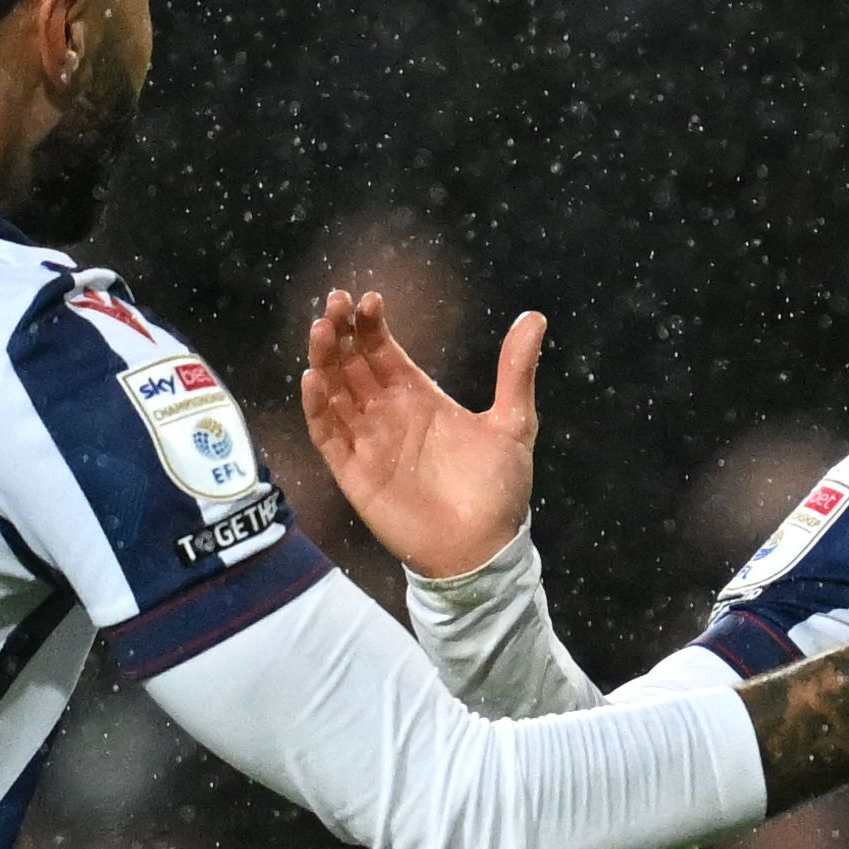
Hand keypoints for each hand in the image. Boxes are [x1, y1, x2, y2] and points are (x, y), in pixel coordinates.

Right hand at [296, 287, 538, 580]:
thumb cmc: (498, 491)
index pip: (381, 350)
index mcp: (418, 396)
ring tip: (320, 329)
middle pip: (351, 363)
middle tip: (334, 301)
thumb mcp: (513, 424)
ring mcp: (368, 441)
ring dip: (323, 359)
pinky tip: (313, 379)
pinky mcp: (354, 471)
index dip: (370, 324)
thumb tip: (535, 317)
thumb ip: (515, 371)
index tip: (369, 299)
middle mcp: (387, 413)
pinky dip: (317, 407)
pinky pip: (327, 434)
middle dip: (339, 331)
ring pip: (333, 391)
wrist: (482, 549)